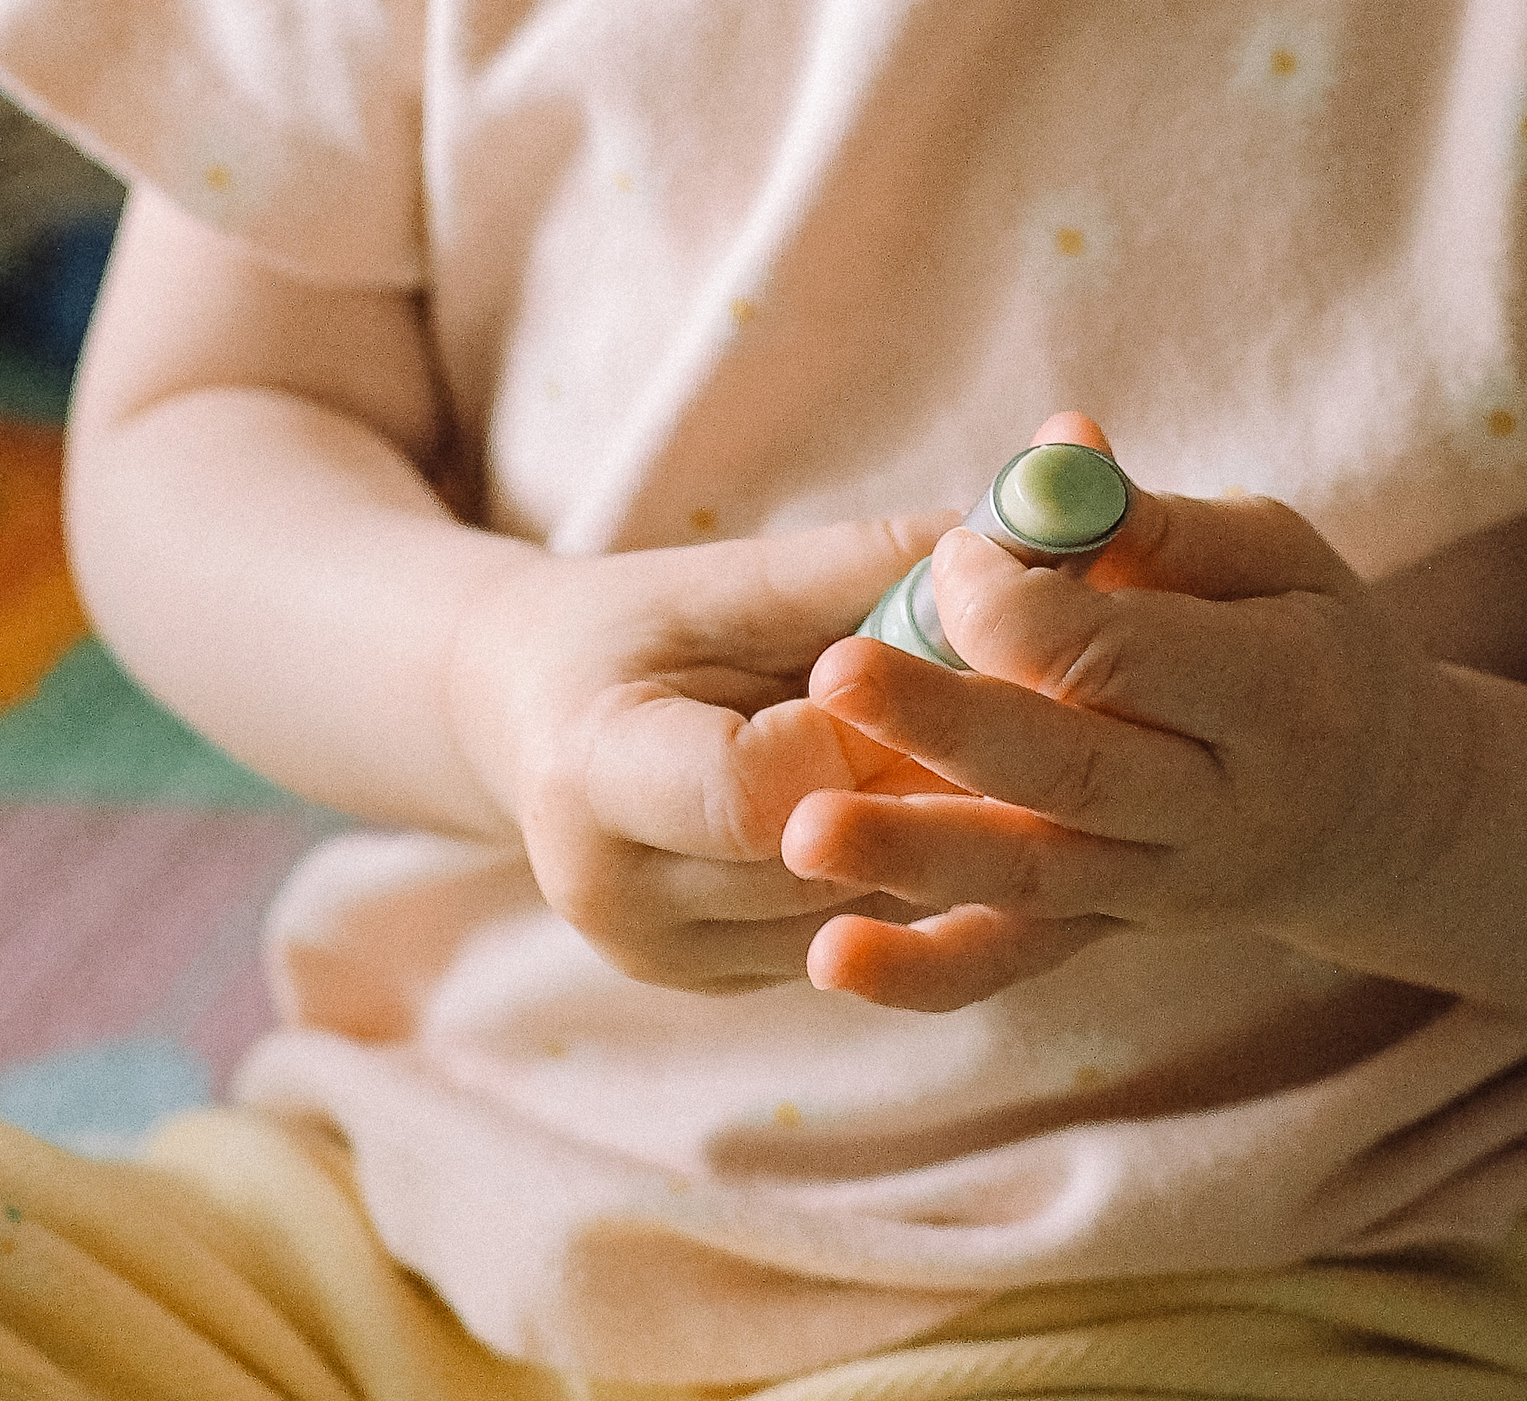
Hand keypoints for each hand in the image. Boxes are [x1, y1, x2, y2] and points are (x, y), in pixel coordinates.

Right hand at [443, 512, 956, 993]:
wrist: (529, 711)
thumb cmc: (631, 625)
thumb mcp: (722, 578)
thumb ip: (851, 567)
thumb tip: (997, 543)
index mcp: (592, 773)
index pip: (755, 792)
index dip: (858, 736)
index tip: (921, 669)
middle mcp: (612, 894)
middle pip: (815, 864)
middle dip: (914, 786)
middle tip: (996, 718)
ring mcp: (658, 958)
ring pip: (848, 917)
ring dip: (923, 841)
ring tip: (970, 759)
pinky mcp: (706, 984)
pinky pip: (838, 940)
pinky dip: (890, 876)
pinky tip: (920, 812)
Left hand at [787, 429, 1473, 1012]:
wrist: (1380, 811)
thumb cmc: (1308, 639)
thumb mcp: (1271, 556)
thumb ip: (1154, 518)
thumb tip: (1057, 448)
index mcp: (1272, 690)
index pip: (1125, 657)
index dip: (1022, 605)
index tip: (952, 554)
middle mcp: (1218, 806)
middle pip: (1070, 771)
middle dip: (947, 723)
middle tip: (833, 670)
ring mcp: (1161, 884)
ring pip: (1032, 878)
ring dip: (913, 857)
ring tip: (802, 834)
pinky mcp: (1112, 928)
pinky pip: (1015, 960)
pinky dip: (923, 972)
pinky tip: (829, 958)